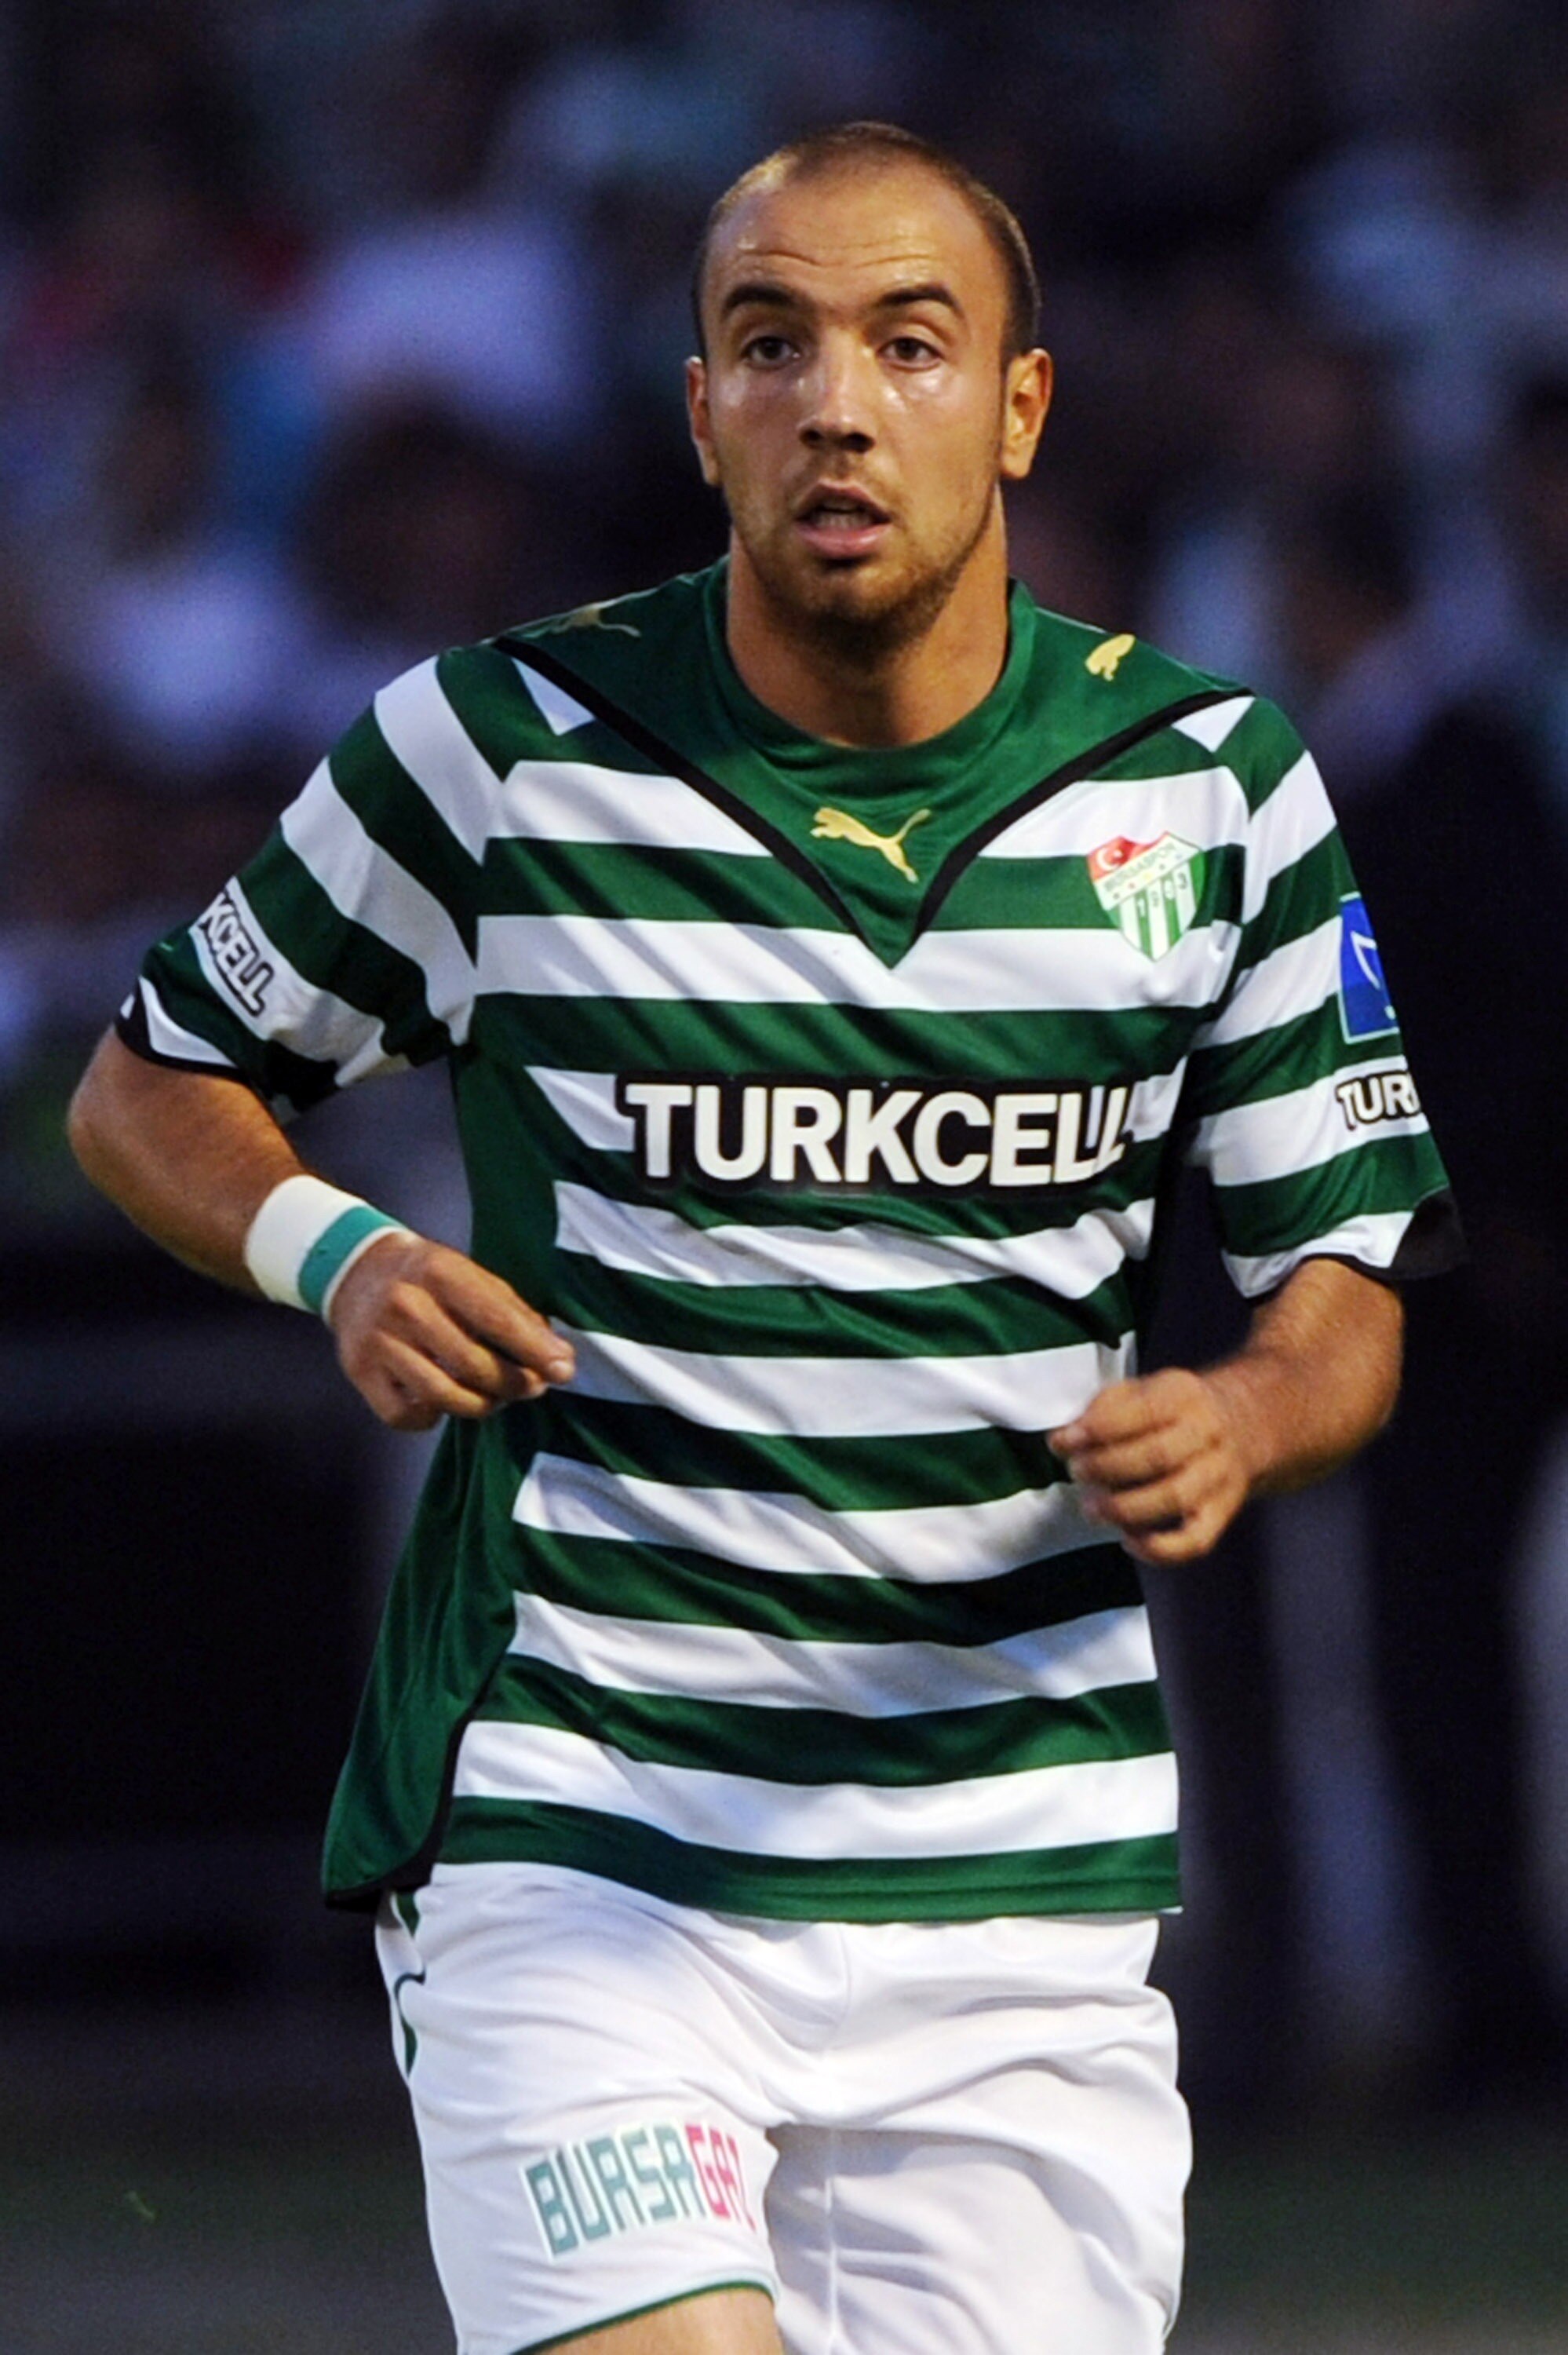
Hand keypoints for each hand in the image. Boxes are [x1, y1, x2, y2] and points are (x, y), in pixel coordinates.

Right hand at [326, 1232, 574, 1430]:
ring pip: (442, 1396)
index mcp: (440, 1272)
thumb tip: (560, 1358)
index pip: (497, 1319)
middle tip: (531, 1388)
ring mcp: (379, 1340)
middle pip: (473, 1364)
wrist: (357, 1270)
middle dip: (513, 1384)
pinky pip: (403, 1416)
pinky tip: (443, 1401)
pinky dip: (432, 1417)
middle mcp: (405, 1304)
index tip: (564, 1371)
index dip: (535, 1350)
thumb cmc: (430, 1277)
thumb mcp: (470, 1275)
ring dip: (480, 1405)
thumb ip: (515, 1313)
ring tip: (494, 1398)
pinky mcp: (359, 1370)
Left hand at [1047, 1368, 1254, 1564]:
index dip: (1097, 1430)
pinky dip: (1160, 1549)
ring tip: (1092, 1507)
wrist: (1241, 1425)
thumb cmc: (1173, 1412)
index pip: (1141, 1411)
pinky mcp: (1221, 1513)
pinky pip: (1195, 1541)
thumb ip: (1102, 1409)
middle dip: (1105, 1468)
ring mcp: (1217, 1476)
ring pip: (1174, 1498)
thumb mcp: (1141, 1390)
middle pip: (1156, 1456)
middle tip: (1077, 1472)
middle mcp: (1207, 1434)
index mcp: (1183, 1395)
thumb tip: (1064, 1440)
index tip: (1062, 1443)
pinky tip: (1128, 1540)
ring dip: (1124, 1508)